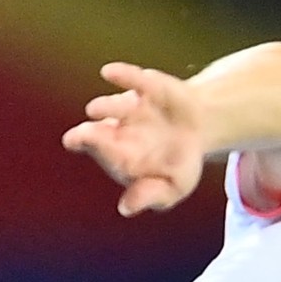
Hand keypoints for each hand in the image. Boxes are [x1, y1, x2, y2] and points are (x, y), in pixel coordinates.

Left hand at [63, 62, 205, 215]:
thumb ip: (151, 197)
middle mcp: (118, 130)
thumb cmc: (178, 163)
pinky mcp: (149, 87)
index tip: (86, 154)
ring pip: (115, 107)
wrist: (201, 128)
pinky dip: (123, 75)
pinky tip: (109, 72)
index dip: (98, 156)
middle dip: (88, 136)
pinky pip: (134, 80)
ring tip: (94, 110)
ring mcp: (132, 107)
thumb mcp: (173, 187)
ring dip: (106, 107)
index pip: (104, 157)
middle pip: (97, 133)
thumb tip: (126, 208)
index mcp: (119, 157)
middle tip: (80, 137)